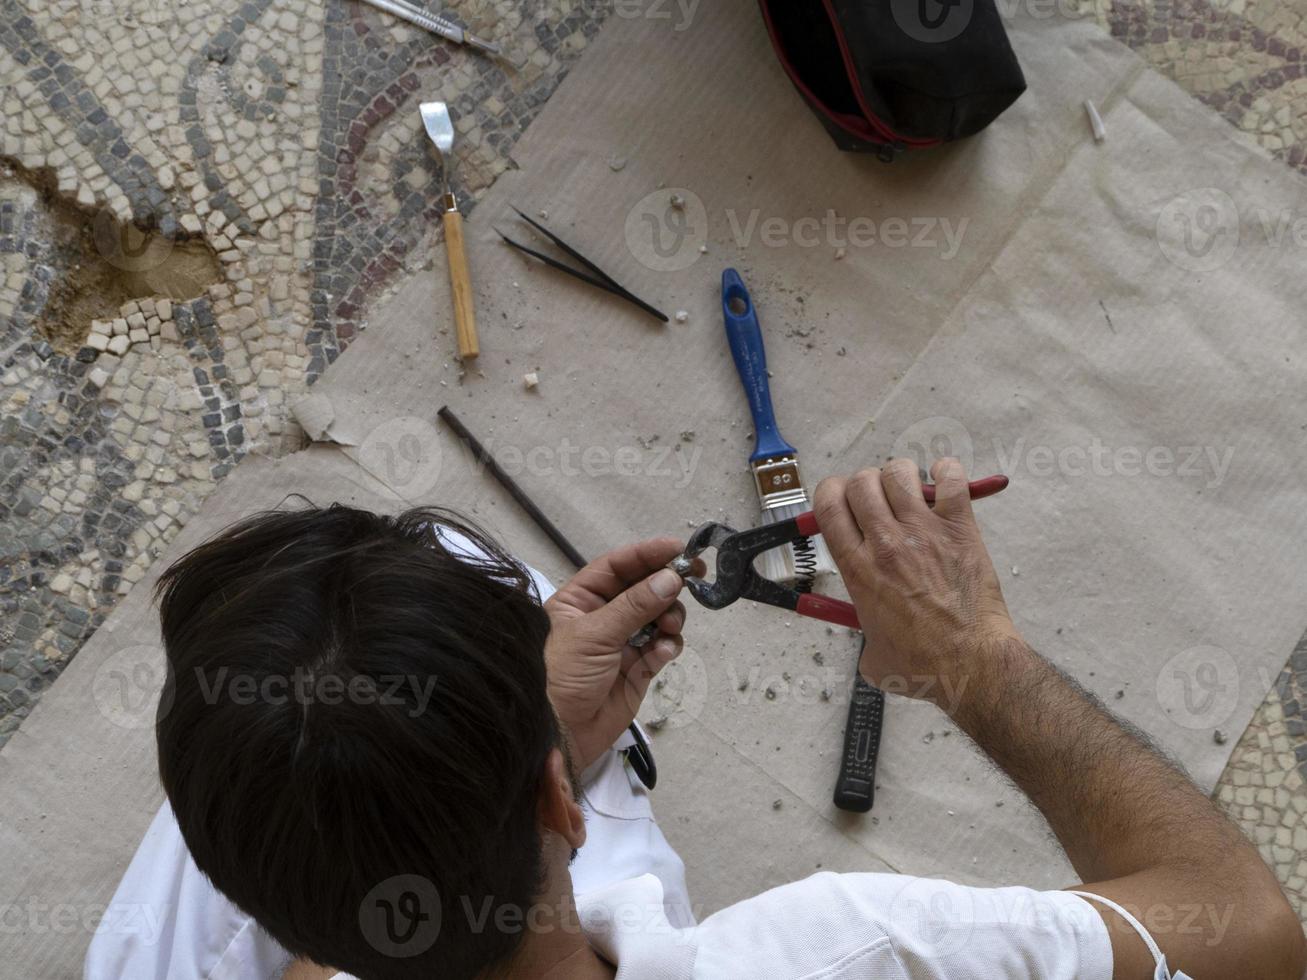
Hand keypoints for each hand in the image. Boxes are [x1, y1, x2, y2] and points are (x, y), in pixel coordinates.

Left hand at [543, 539, 688, 768]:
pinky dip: (667, 646)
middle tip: (691, 577)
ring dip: (670, 616)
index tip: (677, 548)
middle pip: (643, 588)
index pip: (616, 566)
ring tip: (669, 626)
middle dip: (666, 583)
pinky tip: (662, 652)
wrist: (557, 735)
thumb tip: (670, 578)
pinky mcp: (638, 669)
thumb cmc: (559, 677)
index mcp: (580, 599)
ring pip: (659, 616)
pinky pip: (662, 647)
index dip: (646, 554)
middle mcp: (602, 616)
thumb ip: (634, 605)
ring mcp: (622, 642)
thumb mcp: (593, 634)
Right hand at [813, 458, 1019, 704]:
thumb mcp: (870, 654)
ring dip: (900, 476)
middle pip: (860, 482)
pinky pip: (950, 479)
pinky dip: (946, 473)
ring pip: (899, 473)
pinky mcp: (959, 529)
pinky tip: (945, 484)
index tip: (839, 501)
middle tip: (877, 501)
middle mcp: (885, 544)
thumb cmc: (925, 664)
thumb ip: (860, 631)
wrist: (970, 663)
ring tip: (910, 492)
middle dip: (864, 484)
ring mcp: (923, 532)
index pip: (828, 505)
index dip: (829, 494)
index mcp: (858, 569)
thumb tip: (864, 625)